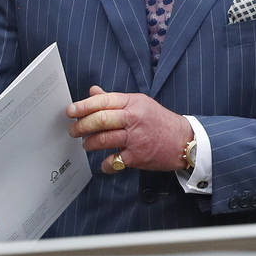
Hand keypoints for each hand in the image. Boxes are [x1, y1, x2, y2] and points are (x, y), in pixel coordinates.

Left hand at [67, 84, 193, 173]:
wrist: (185, 141)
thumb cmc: (159, 121)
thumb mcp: (140, 103)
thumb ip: (114, 99)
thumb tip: (92, 91)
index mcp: (133, 102)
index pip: (102, 101)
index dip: (82, 106)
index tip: (70, 111)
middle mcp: (134, 118)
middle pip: (100, 120)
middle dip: (81, 126)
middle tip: (73, 131)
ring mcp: (136, 138)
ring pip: (103, 139)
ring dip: (89, 143)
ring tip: (86, 144)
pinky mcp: (138, 157)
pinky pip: (114, 160)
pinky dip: (106, 164)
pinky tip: (104, 164)